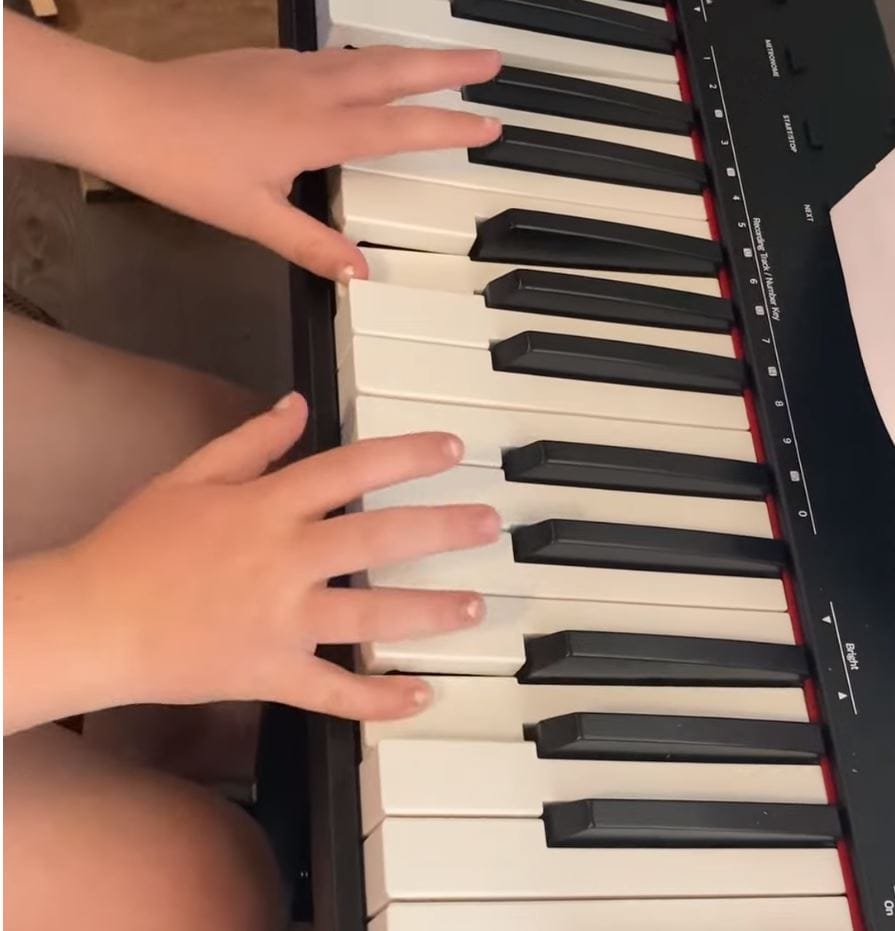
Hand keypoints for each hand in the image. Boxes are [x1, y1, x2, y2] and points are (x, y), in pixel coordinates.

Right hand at [59, 393, 498, 721]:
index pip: (352, 469)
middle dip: (442, 528)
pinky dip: (379, 699)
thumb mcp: (188, 475)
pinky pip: (333, 691)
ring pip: (372, 613)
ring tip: (476, 604)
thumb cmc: (135, 545)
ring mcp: (281, 620)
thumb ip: (251, 440)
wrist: (92, 621)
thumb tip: (298, 404)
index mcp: (265, 506)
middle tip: (488, 524)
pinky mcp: (271, 672)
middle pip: (379, 537)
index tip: (452, 449)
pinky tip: (420, 696)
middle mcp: (283, 559)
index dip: (408, 455)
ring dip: (431, 610)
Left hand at [103, 45, 500, 279]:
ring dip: (413, 57)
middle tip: (493, 61)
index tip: (490, 124)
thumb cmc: (186, 167)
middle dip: (449, 66)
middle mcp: (311, 89)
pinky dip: (369, 59)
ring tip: (445, 61)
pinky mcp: (267, 61)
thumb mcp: (252, 217)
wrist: (124, 112)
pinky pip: (334, 56)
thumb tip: (357, 273)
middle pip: (395, 70)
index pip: (399, 128)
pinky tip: (369, 69)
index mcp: (316, 129)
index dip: (449, 127)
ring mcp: (289, 68)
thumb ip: (310, 244)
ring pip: (367, 56)